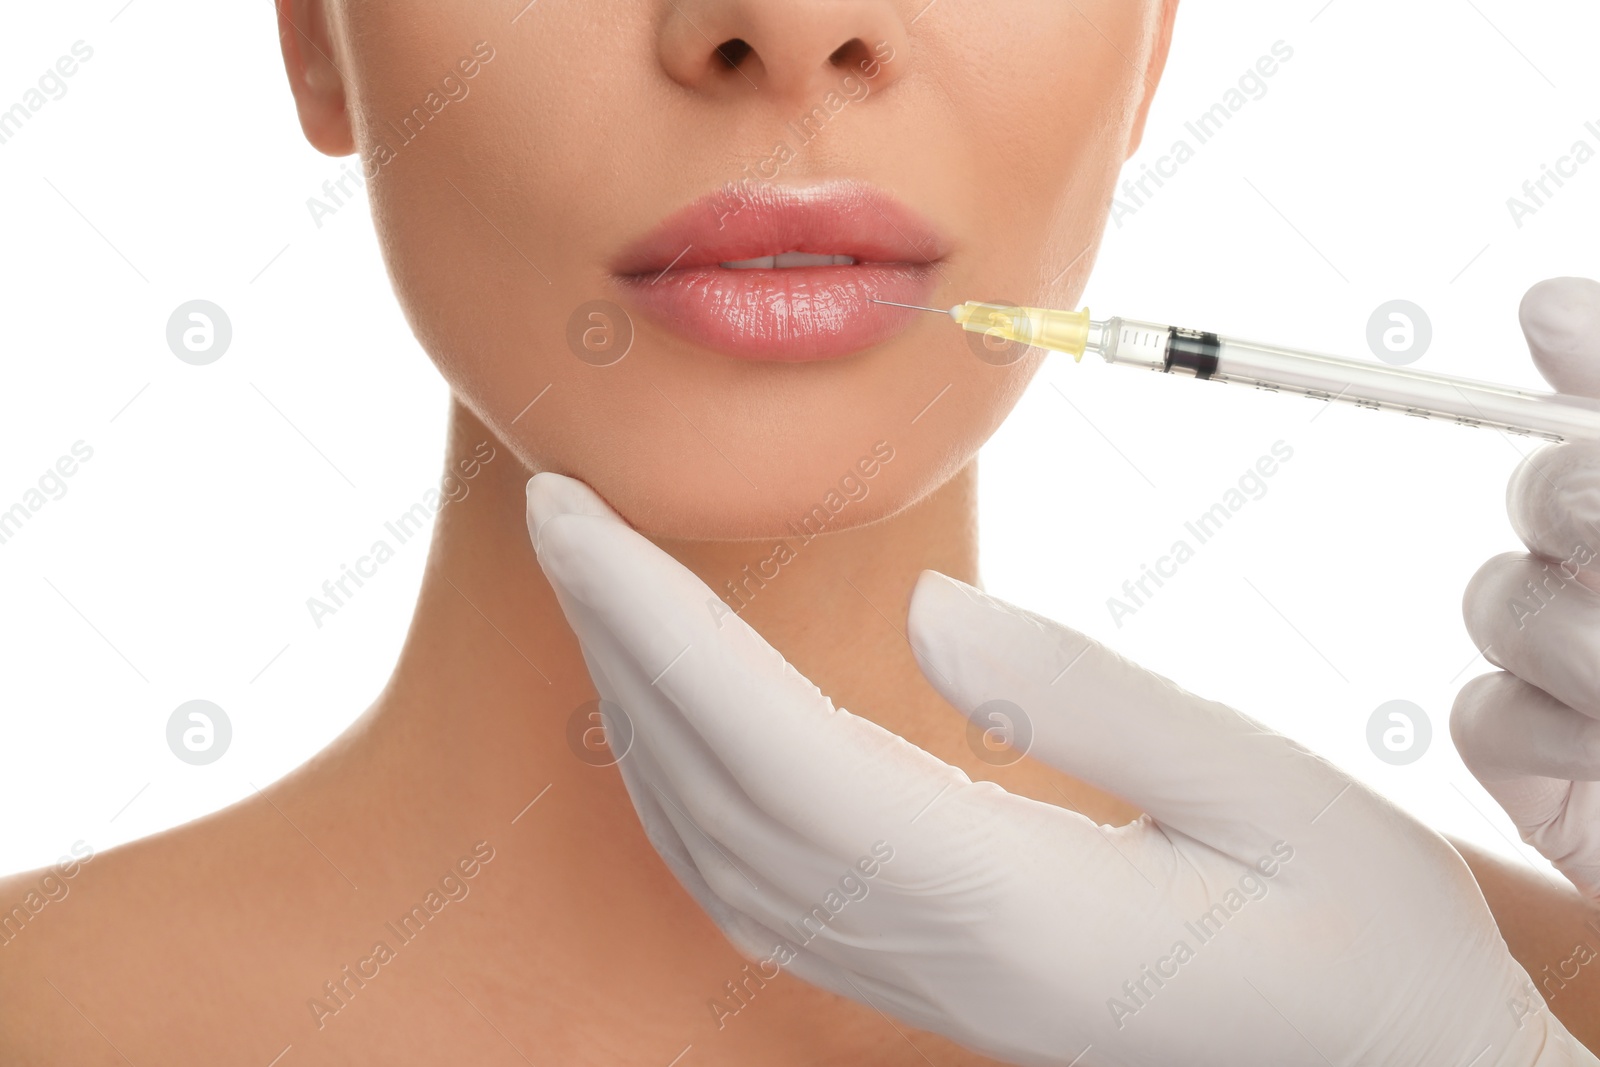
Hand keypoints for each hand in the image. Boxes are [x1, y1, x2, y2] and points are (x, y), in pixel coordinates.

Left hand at [528, 473, 1591, 1066]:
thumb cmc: (1367, 950)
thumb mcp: (1274, 802)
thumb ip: (1092, 705)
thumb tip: (923, 612)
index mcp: (1013, 908)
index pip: (775, 750)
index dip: (656, 628)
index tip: (574, 519)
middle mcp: (936, 960)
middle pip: (719, 793)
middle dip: (619, 644)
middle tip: (559, 516)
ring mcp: (923, 987)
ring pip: (719, 853)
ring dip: (641, 714)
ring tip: (605, 595)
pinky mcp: (933, 984)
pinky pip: (759, 892)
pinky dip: (688, 791)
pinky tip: (682, 725)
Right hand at [1455, 277, 1599, 898]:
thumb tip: (1542, 309)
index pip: (1587, 382)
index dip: (1578, 356)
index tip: (1558, 333)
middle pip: (1538, 487)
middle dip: (1592, 518)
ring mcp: (1581, 664)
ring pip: (1498, 600)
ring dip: (1588, 649)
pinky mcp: (1539, 762)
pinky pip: (1484, 713)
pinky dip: (1554, 736)